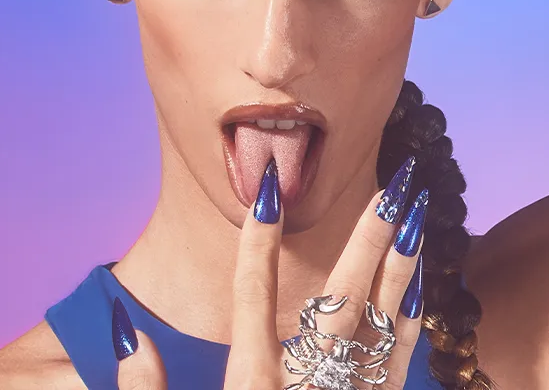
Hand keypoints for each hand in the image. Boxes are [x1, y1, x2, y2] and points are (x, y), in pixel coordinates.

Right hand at [113, 161, 424, 388]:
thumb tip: (129, 332)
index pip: (252, 296)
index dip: (257, 239)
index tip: (269, 187)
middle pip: (340, 300)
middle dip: (367, 236)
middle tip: (393, 185)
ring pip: (383, 325)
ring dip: (400, 267)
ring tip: (418, 216)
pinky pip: (398, 363)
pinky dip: (409, 318)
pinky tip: (419, 284)